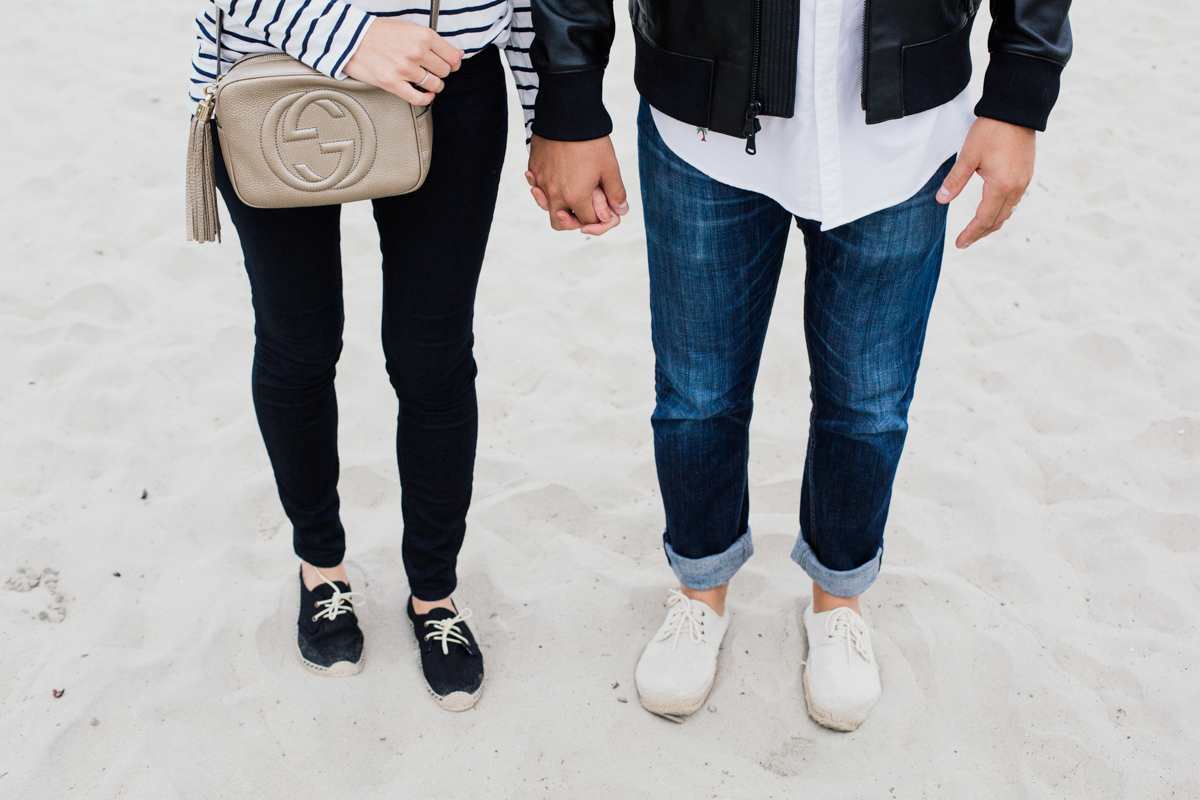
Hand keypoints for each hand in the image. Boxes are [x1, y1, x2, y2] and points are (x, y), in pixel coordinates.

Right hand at [344, 18, 463, 105]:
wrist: (350, 38)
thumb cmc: (378, 32)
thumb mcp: (409, 28)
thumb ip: (434, 42)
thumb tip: (458, 54)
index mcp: (422, 36)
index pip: (451, 56)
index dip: (453, 63)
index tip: (450, 65)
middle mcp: (416, 52)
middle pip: (444, 72)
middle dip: (441, 74)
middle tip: (432, 72)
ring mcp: (404, 69)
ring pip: (434, 85)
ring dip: (433, 86)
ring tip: (426, 81)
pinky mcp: (393, 83)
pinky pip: (418, 98)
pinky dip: (425, 99)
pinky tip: (425, 95)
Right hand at [526, 135, 629, 234]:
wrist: (567, 114)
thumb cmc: (591, 141)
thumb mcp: (610, 167)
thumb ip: (615, 192)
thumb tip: (622, 210)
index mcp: (575, 197)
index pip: (586, 221)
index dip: (598, 219)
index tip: (603, 209)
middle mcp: (554, 194)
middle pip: (559, 223)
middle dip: (572, 222)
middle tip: (583, 210)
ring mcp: (541, 182)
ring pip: (545, 206)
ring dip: (556, 205)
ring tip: (568, 195)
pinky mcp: (533, 168)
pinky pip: (536, 187)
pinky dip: (543, 188)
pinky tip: (554, 178)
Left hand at [936, 117, 1035, 248]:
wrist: (1017, 110)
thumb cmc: (991, 130)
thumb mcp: (968, 155)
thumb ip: (955, 180)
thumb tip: (941, 199)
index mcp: (1001, 186)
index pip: (984, 219)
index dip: (971, 233)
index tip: (959, 243)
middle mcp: (1017, 187)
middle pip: (998, 220)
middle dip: (980, 233)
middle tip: (964, 242)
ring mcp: (1024, 181)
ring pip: (1008, 212)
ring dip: (992, 223)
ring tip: (976, 230)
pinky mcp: (1026, 174)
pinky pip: (1014, 201)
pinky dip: (1001, 211)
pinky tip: (991, 210)